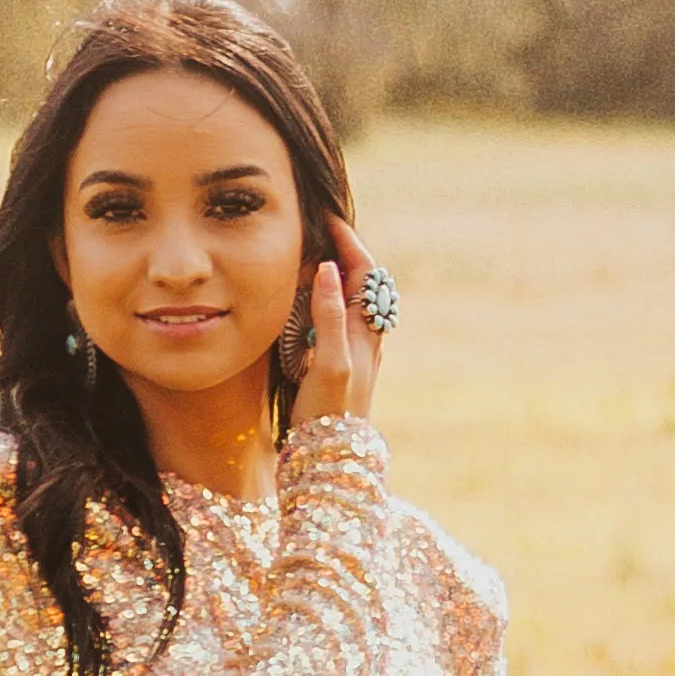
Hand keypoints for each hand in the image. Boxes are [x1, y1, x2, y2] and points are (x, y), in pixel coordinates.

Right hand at [301, 224, 386, 422]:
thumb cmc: (330, 412)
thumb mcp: (330, 362)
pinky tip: (309, 298)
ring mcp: (355, 350)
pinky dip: (326, 296)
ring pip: (351, 299)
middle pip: (362, 281)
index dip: (348, 242)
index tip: (328, 217)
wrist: (332, 458)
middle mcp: (365, 337)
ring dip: (336, 272)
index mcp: (365, 331)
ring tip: (313, 250)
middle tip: (319, 227)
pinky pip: (340, 317)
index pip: (364, 272)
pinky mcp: (342, 362)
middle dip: (344, 250)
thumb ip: (330, 316)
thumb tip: (328, 268)